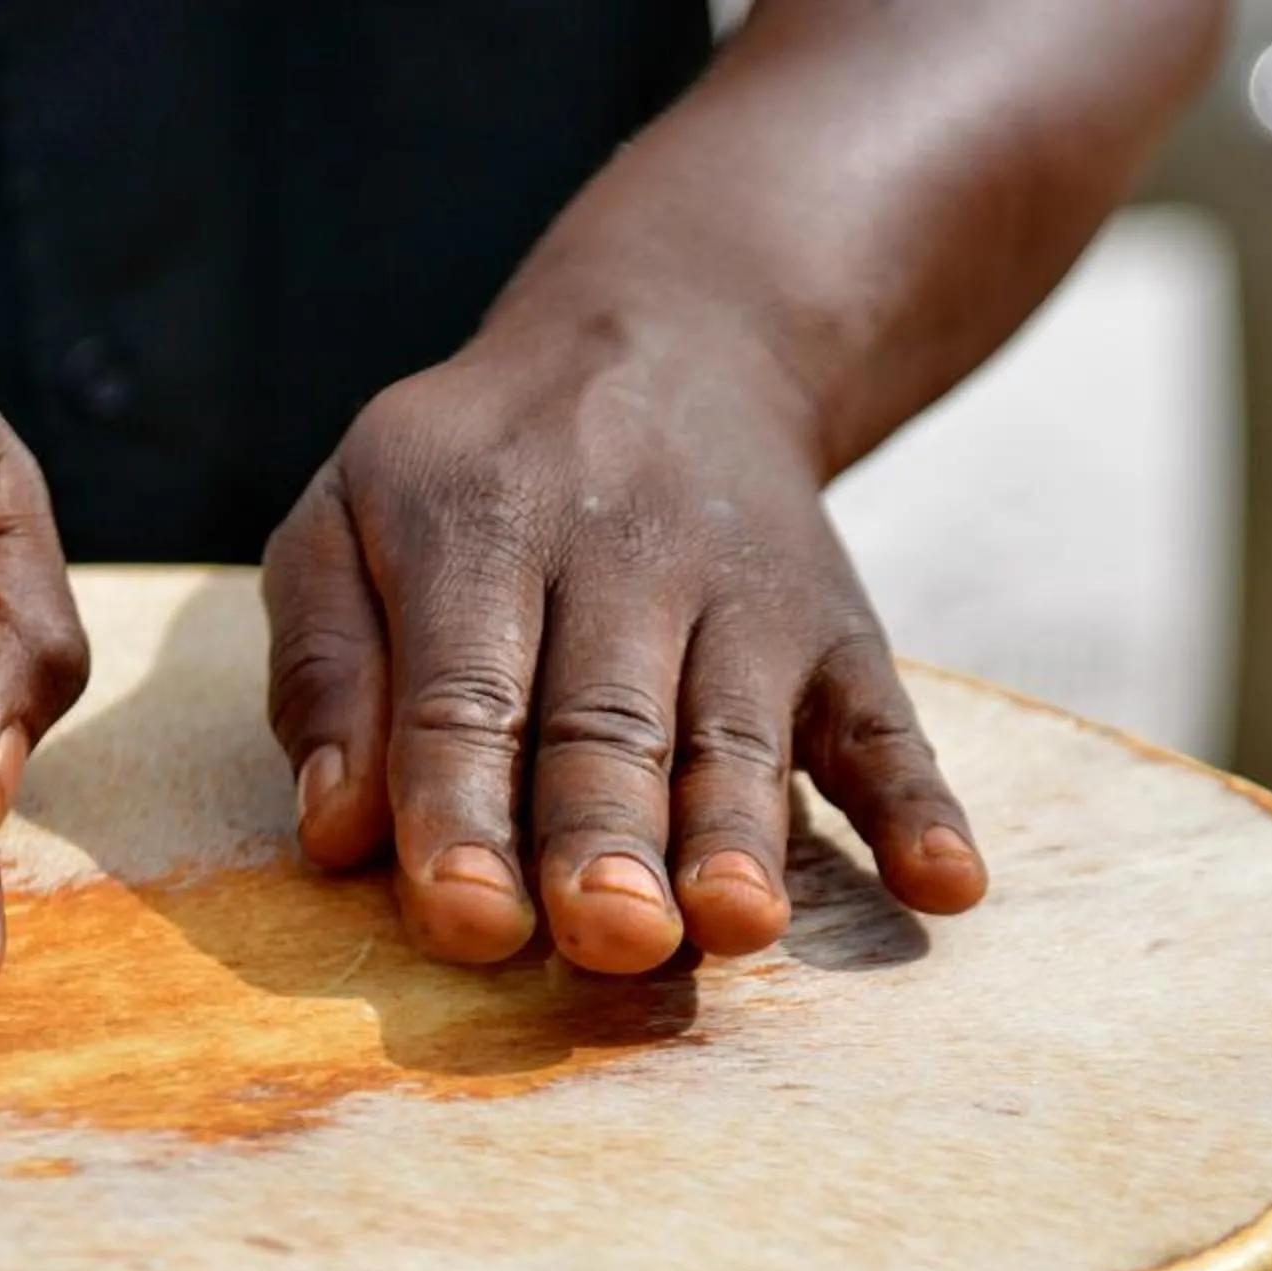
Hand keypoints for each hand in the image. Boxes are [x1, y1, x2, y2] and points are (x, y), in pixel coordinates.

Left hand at [263, 304, 985, 976]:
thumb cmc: (470, 478)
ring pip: (739, 732)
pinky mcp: (839, 629)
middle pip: (607, 722)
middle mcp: (621, 555)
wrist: (671, 338)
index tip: (468, 916)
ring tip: (737, 924)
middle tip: (607, 932)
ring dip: (742, 831)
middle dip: (606, 831)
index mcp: (476, 525)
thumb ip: (325, 664)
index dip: (462, 808)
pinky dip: (921, 805)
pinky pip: (886, 723)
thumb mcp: (350, 516)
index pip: (463, 692)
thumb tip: (333, 831)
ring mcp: (746, 594)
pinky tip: (947, 885)